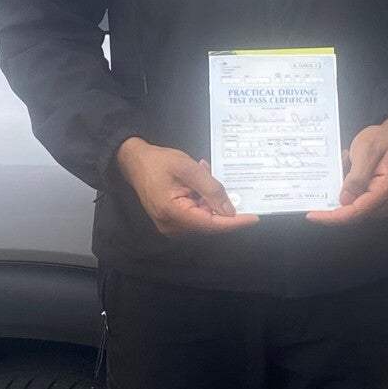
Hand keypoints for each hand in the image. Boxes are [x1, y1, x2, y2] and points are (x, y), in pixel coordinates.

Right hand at [114, 138, 258, 237]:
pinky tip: (197, 182)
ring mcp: (170, 226)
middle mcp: (171, 226)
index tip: (254, 218)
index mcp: (172, 213)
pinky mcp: (172, 222)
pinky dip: (201, 200)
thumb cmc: (157, 161)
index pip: (210, 224)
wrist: (133, 162)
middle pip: (208, 223)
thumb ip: (210, 188)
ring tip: (202, 172)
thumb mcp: (187, 167)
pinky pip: (195, 215)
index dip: (234, 223)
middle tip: (214, 175)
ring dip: (209, 199)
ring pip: (203, 218)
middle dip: (219, 203)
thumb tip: (229, 209)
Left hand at [305, 117, 387, 224]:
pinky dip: (349, 192)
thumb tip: (344, 201)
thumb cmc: (382, 139)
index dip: (333, 216)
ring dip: (343, 194)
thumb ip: (356, 177)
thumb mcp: (365, 151)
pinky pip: (360, 204)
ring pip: (356, 211)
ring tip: (345, 167)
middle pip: (356, 215)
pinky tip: (349, 174)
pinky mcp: (382, 202)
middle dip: (336, 202)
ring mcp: (387, 204)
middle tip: (328, 179)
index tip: (312, 215)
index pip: (357, 211)